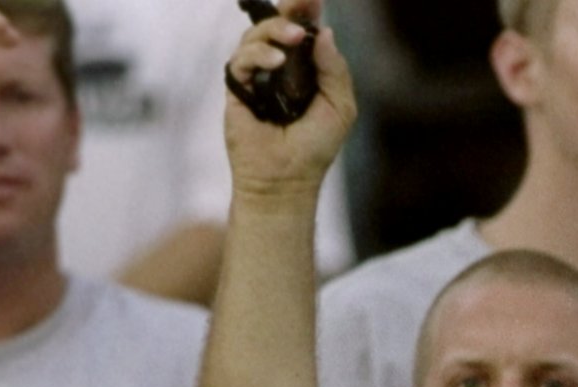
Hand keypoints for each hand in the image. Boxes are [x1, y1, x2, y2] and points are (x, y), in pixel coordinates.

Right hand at [222, 0, 353, 193]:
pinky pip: (241, 60)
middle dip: (289, 10)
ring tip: (293, 38)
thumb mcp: (339, 106)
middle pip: (277, 26)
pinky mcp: (237, 88)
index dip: (306, 12)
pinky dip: (258, 55)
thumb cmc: (315, 147)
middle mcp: (280, 69)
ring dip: (274, 30)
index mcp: (306, 70)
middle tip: (303, 1)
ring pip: (255, 37)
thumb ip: (334, 69)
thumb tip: (325, 32)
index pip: (304, 32)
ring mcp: (257, 76)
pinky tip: (276, 62)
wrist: (288, 178)